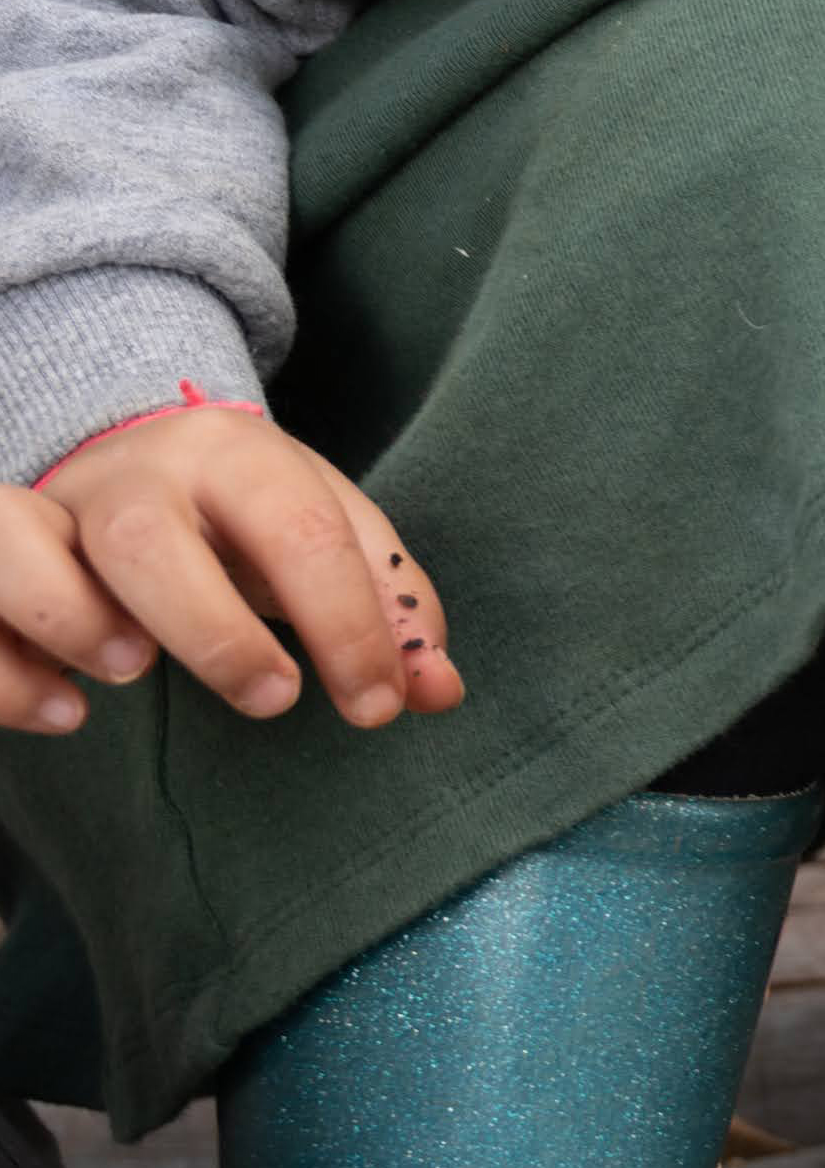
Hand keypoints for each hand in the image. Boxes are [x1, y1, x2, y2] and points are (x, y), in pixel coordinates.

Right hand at [2, 410, 461, 738]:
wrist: (133, 463)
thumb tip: (439, 691)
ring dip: (77, 622)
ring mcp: (48, 511)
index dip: (351, 626)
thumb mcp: (327, 537)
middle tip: (274, 698)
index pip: (302, 532)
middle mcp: (133, 475)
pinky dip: (8, 669)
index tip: (378, 705)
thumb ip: (389, 610)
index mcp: (236, 454)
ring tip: (133, 673)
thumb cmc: (246, 519)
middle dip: (216, 632)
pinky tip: (65, 713)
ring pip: (21, 545)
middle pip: (149, 540)